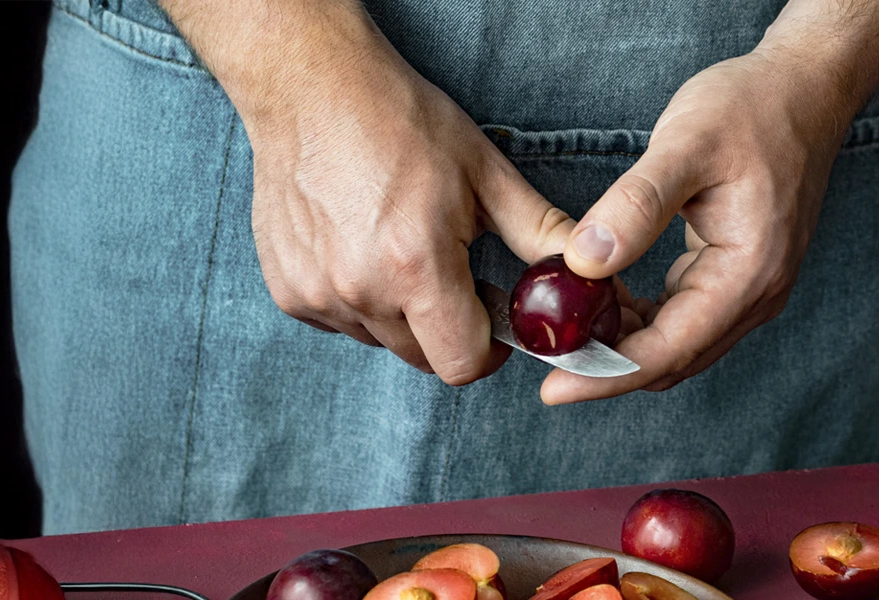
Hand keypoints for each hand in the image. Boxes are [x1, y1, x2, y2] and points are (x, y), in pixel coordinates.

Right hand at [231, 6, 573, 383]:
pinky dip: (360, 301)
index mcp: (416, 266)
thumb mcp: (485, 173)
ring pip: (382, 342)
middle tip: (453, 273)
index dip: (490, 350)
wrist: (311, 88)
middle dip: (449, 330)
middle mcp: (360, 291)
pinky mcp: (287, 291)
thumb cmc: (401, 122)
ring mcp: (317, 295)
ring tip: (403, 250)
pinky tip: (363, 247)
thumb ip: (540, 233)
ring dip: (402, 315)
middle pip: (424, 358)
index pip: (462, 364)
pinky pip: (342, 323)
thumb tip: (590, 270)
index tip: (495, 318)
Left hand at [541, 49, 855, 403]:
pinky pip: (684, 319)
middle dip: (607, 367)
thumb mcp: (686, 144)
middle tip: (545, 355)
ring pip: (677, 345)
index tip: (552, 388)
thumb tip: (584, 262)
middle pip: (672, 360)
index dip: (605, 374)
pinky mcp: (738, 277)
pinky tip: (604, 297)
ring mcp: (752, 290)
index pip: (668, 350)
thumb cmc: (751, 108)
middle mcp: (757, 295)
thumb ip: (636, 206)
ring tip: (565, 327)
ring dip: (623, 345)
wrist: (803, 89)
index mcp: (749, 273)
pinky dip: (641, 320)